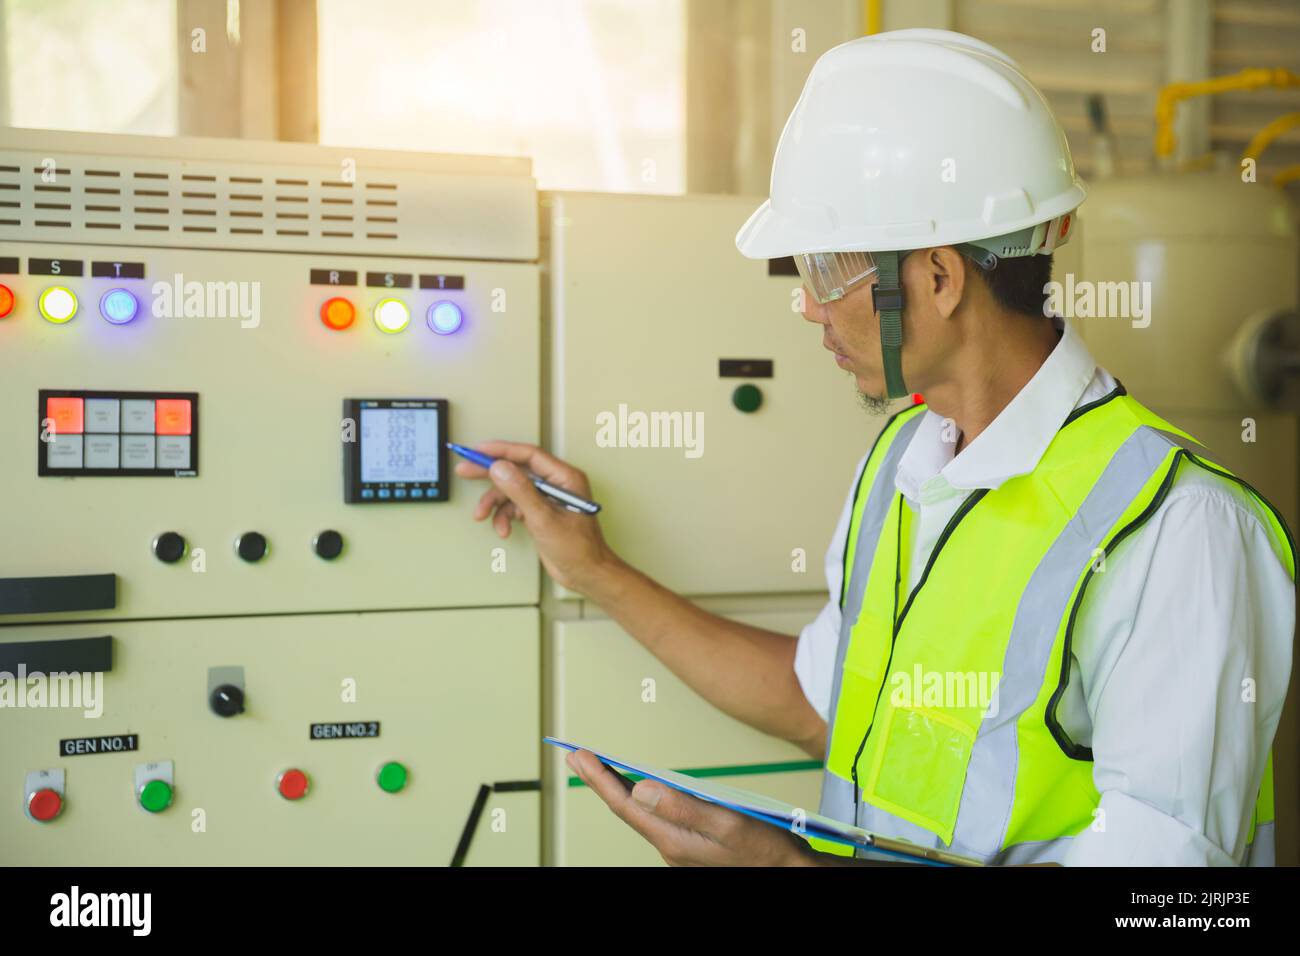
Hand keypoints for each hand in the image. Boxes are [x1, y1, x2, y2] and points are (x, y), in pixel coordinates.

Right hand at [455, 440, 618, 593]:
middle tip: (466, 470)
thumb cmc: (579, 549)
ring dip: (495, 503)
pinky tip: (503, 529)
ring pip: (511, 491)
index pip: (529, 454)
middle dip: (490, 473)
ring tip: (482, 515)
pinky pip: (514, 506)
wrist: (586, 574)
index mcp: (564, 477)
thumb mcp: (544, 519)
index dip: (502, 451)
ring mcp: (547, 499)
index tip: (479, 451)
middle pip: (516, 469)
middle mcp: (556, 484)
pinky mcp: (540, 513)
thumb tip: (501, 468)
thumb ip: (521, 491)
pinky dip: (504, 517)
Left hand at [566, 749, 817, 866]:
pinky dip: (640, 797)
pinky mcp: (692, 845)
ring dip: (616, 788)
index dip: (599, 778)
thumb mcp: (726, 824)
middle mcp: (671, 846)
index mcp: (673, 840)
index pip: (625, 804)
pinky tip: (639, 788)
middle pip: (626, 808)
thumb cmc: (764, 852)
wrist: (788, 874)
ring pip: (640, 813)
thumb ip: (683, 807)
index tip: (579, 755)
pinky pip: (656, 818)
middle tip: (576, 757)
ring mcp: (680, 847)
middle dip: (599, 781)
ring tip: (598, 768)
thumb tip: (640, 788)